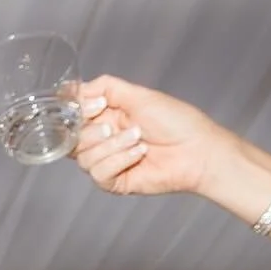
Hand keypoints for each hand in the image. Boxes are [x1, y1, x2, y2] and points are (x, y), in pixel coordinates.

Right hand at [71, 75, 234, 197]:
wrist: (197, 151)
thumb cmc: (178, 122)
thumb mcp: (140, 95)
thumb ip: (106, 87)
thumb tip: (74, 88)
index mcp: (107, 118)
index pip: (73, 118)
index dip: (77, 113)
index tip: (96, 106)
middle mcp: (104, 141)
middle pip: (72, 140)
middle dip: (93, 132)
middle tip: (114, 126)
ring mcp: (108, 162)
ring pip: (84, 158)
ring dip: (112, 146)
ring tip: (138, 139)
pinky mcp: (114, 182)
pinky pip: (98, 173)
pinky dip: (118, 161)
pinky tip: (139, 155)